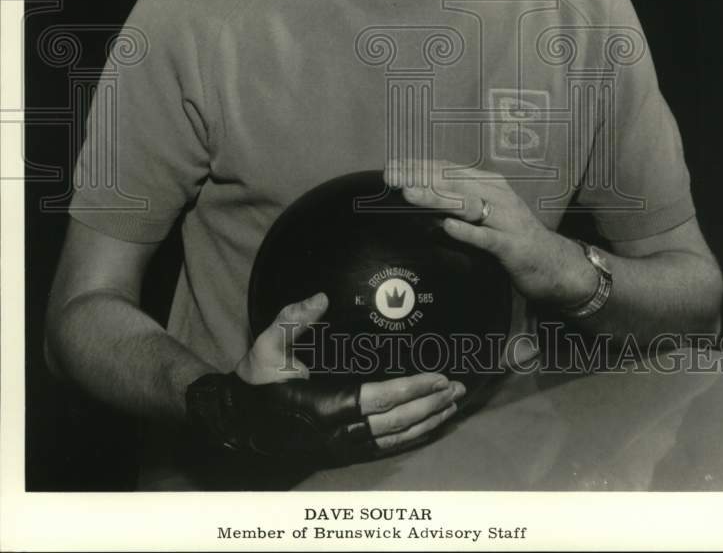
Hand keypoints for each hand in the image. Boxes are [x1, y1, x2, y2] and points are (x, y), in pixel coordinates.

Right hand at [234, 292, 464, 457]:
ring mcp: (342, 447)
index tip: (439, 377)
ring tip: (452, 404)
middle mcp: (339, 432)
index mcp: (325, 405)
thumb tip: (322, 297)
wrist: (239, 423)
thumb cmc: (257, 381)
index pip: (381, 399)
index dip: (413, 389)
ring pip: (395, 439)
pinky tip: (428, 425)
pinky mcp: (343, 453)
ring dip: (428, 421)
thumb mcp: (268, 344)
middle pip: (397, 422)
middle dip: (430, 404)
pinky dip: (412, 438)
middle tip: (457, 387)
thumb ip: (294, 318)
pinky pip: (385, 448)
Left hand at [384, 159, 596, 308]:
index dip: (420, 166)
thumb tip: (421, 195)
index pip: (449, 170)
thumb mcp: (486, 214)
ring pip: (467, 205)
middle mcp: (498, 195)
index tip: (392, 165)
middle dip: (421, 177)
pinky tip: (447, 227)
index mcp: (489, 184)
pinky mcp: (512, 246)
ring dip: (437, 198)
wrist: (556, 265)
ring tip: (409, 194)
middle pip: (454, 182)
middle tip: (391, 176)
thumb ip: (459, 203)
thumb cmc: (514, 237)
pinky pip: (487, 238)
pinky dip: (468, 232)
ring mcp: (506, 219)